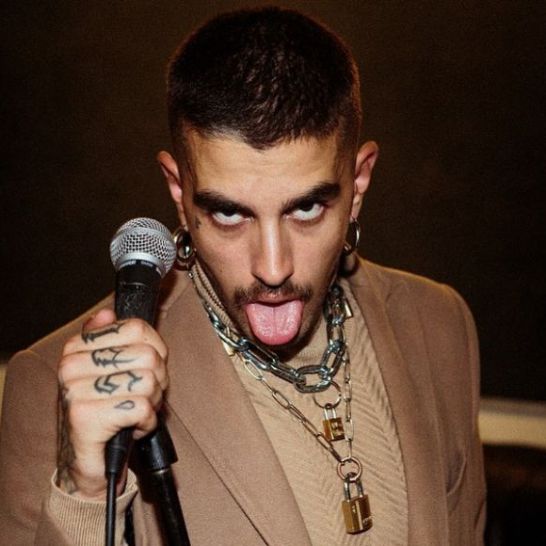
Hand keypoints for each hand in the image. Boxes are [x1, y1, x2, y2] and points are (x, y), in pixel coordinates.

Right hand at [56, 309, 167, 500]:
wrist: (85, 464)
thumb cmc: (105, 414)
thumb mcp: (110, 372)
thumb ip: (111, 340)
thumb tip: (107, 312)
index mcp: (77, 347)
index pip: (138, 328)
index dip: (156, 350)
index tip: (148, 369)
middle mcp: (71, 365)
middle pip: (148, 356)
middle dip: (158, 381)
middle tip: (143, 398)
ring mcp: (75, 391)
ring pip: (148, 382)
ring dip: (153, 404)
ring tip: (136, 413)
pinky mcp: (86, 417)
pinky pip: (142, 407)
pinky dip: (147, 422)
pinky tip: (132, 428)